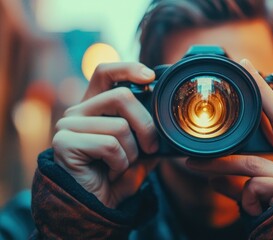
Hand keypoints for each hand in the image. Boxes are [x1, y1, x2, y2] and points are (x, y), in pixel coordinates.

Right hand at [52, 63, 158, 207]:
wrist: (98, 206)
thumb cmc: (119, 175)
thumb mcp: (142, 150)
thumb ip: (150, 131)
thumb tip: (168, 116)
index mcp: (96, 106)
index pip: (106, 73)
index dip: (128, 68)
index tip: (150, 76)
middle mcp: (79, 111)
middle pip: (122, 96)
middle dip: (146, 125)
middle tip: (150, 147)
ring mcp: (68, 125)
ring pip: (120, 125)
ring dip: (132, 152)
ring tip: (121, 165)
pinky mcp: (64, 142)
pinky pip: (109, 145)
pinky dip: (120, 163)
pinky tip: (110, 172)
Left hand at [186, 59, 272, 215]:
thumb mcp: (270, 197)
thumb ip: (246, 183)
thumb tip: (213, 178)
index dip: (267, 91)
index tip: (248, 66)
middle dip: (258, 95)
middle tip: (239, 70)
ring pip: (253, 163)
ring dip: (218, 164)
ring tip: (192, 165)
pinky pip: (256, 190)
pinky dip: (246, 201)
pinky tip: (257, 212)